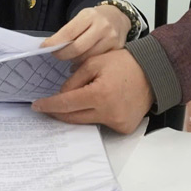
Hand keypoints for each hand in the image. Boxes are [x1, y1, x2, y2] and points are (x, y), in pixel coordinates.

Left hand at [32, 49, 151, 133]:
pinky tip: (97, 105)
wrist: (154, 73)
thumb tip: (61, 96)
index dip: (49, 105)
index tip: (37, 106)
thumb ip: (73, 81)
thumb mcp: (93, 63)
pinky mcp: (124, 128)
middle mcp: (108, 113)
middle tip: (46, 107)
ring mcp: (118, 123)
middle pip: (73, 118)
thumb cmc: (124, 63)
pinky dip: (95, 115)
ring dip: (77, 113)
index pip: (66, 104)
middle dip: (59, 112)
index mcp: (99, 95)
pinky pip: (102, 124)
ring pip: (86, 122)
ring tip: (72, 102)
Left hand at [40, 5, 129, 61]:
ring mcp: (111, 38)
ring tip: (70, 57)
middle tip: (56, 55)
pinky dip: (86, 63)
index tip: (44, 47)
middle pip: (77, 48)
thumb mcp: (82, 17)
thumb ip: (69, 31)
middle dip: (63, 54)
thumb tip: (52, 47)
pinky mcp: (117, 49)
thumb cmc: (95, 18)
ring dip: (74, 60)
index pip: (68, 32)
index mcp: (89, 15)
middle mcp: (102, 26)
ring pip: (87, 57)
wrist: (118, 17)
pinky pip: (97, 61)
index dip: (55, 42)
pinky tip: (81, 61)